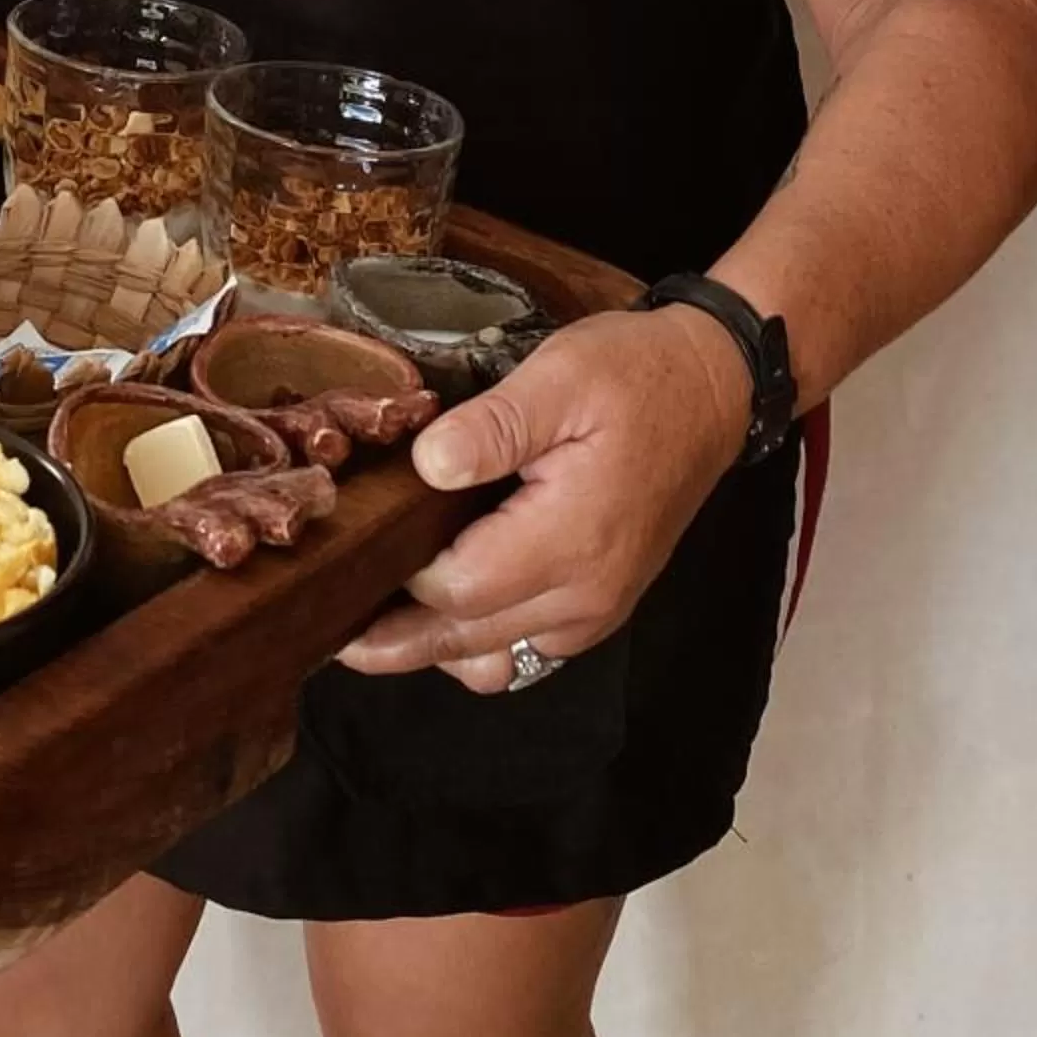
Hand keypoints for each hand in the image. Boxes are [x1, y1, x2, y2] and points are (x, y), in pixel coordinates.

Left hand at [336, 305, 752, 690]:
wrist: (712, 389)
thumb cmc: (634, 375)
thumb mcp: (560, 377)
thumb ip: (492, 427)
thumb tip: (427, 467)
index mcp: (570, 543)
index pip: (458, 591)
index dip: (398, 575)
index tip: (349, 551)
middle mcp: (585, 598)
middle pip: (467, 643)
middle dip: (394, 641)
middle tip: (324, 631)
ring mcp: (596, 610)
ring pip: (496, 661)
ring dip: (434, 648)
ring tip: (375, 613)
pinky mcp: (600, 605)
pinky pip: (528, 651)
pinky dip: (478, 642)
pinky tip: (441, 605)